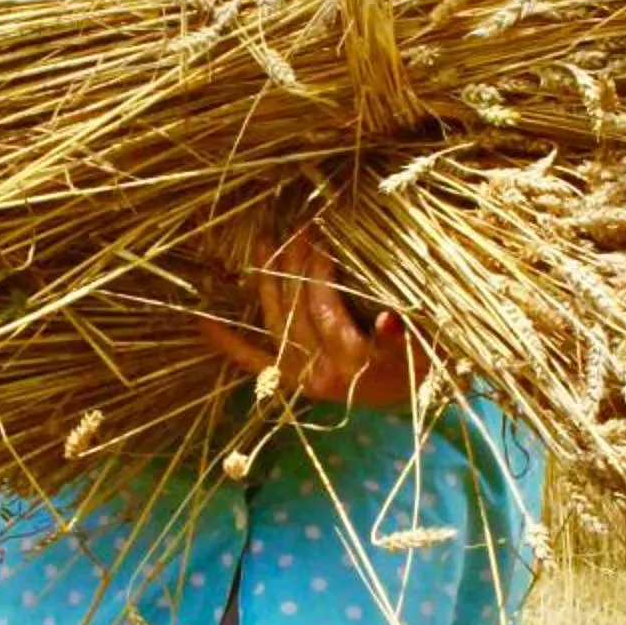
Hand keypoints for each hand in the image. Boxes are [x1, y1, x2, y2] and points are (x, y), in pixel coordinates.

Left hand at [199, 227, 427, 410]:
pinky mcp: (290, 380)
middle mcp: (321, 373)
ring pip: (275, 320)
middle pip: (298, 308)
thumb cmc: (424, 363)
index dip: (320, 268)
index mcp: (353, 363)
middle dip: (298, 262)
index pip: (325, 307)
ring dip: (269, 278)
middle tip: (304, 227)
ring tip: (265, 241)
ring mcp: (301, 376)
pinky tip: (201, 319)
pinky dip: (227, 340)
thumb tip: (386, 320)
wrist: (416, 397)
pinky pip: (252, 360)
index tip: (325, 234)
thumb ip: (397, 337)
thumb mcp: (420, 348)